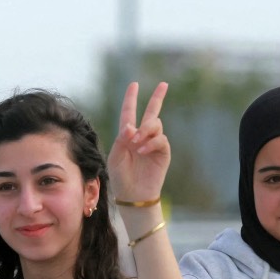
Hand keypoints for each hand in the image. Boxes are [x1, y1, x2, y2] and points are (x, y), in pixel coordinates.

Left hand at [107, 82, 169, 201]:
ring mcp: (154, 144)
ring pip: (155, 124)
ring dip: (145, 129)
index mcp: (127, 135)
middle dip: (158, 98)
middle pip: (151, 112)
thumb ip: (122, 138)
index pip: (129, 112)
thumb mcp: (115, 155)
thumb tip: (133, 126)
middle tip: (163, 85)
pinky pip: (160, 139)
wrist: (133, 194)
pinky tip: (142, 150)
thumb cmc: (121, 176)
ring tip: (137, 143)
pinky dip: (150, 142)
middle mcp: (142, 137)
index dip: (131, 98)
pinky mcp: (163, 153)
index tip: (134, 84)